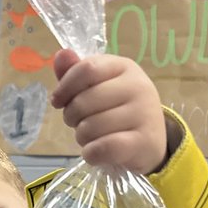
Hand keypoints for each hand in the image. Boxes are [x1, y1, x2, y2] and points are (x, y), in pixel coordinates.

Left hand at [50, 50, 167, 174]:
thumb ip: (76, 73)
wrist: (149, 140)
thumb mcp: (97, 87)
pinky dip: (91, 154)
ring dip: (82, 137)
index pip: (85, 69)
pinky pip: (101, 148)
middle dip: (71, 117)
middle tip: (82, 122)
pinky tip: (97, 151)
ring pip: (89, 128)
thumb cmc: (115, 110)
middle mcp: (139, 86)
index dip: (64, 87)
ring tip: (95, 136)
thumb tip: (61, 54)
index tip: (58, 101)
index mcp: (124, 67)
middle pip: (82, 102)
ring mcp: (144, 114)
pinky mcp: (144, 142)